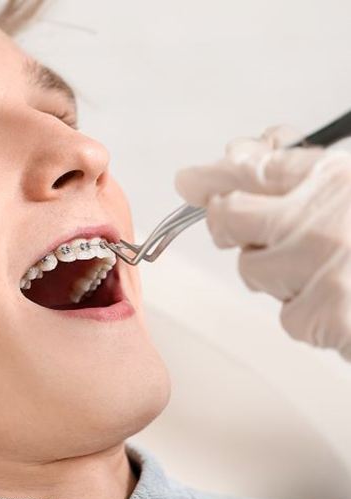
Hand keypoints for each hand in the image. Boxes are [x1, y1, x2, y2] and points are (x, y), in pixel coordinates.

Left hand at [174, 125, 350, 361]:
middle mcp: (322, 215)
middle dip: (240, 228)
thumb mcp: (347, 184)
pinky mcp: (329, 315)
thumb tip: (236, 153)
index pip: (248, 170)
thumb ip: (293, 168)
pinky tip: (345, 305)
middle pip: (229, 219)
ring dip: (281, 276)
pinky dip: (311, 315)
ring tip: (332, 273)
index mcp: (334, 177)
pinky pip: (289, 317)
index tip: (191, 182)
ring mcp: (324, 266)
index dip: (213, 179)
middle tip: (276, 235)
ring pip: (253, 272)